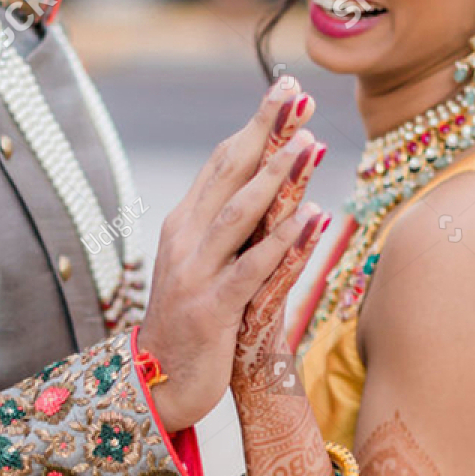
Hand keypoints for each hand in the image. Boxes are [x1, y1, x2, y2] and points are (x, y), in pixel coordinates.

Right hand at [138, 78, 322, 432]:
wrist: (158, 385)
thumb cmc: (190, 329)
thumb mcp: (205, 269)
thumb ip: (226, 233)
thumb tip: (263, 196)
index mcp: (184, 226)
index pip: (221, 163)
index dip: (255, 125)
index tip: (285, 89)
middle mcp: (185, 241)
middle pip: (228, 173)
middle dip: (265, 131)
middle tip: (297, 93)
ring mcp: (196, 275)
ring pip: (240, 215)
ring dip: (276, 177)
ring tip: (309, 144)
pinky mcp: (212, 310)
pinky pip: (253, 269)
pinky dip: (284, 242)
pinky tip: (316, 218)